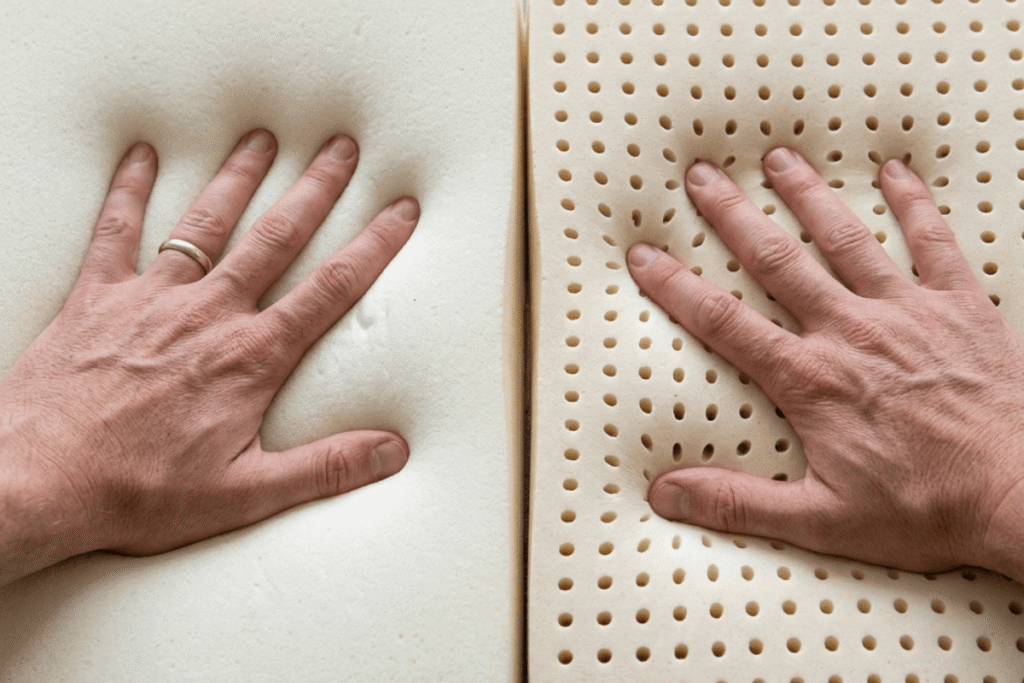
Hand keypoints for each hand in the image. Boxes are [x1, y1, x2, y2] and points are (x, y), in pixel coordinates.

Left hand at [0, 130, 417, 584]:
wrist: (37, 481)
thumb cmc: (137, 491)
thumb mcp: (246, 494)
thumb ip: (326, 468)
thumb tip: (391, 452)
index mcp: (250, 357)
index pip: (330, 288)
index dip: (373, 244)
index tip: (399, 210)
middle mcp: (207, 314)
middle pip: (275, 237)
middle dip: (315, 189)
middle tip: (341, 149)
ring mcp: (150, 299)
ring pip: (207, 223)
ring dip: (239, 177)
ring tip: (263, 141)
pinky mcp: (97, 297)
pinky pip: (116, 230)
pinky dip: (127, 191)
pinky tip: (140, 157)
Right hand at [627, 147, 1023, 580]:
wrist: (1022, 496)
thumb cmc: (926, 510)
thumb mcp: (821, 520)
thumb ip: (738, 503)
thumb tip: (664, 492)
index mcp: (810, 380)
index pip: (724, 322)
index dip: (677, 287)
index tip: (645, 255)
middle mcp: (851, 332)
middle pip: (777, 260)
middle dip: (733, 214)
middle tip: (701, 175)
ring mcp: (907, 312)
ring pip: (845, 238)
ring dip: (807, 195)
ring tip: (777, 158)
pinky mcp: (960, 305)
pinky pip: (933, 241)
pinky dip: (913, 203)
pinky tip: (894, 171)